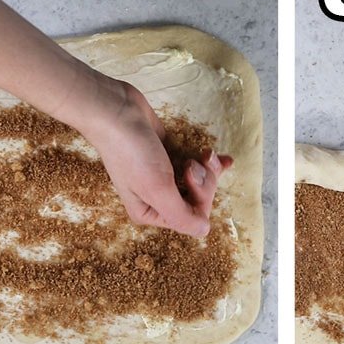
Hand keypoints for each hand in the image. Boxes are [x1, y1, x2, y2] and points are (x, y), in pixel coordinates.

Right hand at [78, 74, 231, 237]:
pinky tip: (226, 159)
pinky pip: (196, 165)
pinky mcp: (168, 154)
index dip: (200, 197)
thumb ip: (181, 215)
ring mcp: (163, 174)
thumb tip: (204, 231)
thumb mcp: (157, 189)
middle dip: (205, 180)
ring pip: (200, 181)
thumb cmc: (132, 152)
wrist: (116, 111)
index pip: (190, 218)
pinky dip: (211, 162)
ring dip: (209, 169)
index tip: (191, 174)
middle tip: (194, 163)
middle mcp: (156, 197)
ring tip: (205, 153)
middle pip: (197, 199)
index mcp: (150, 211)